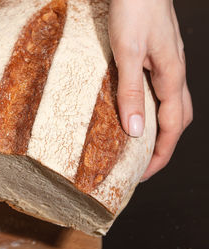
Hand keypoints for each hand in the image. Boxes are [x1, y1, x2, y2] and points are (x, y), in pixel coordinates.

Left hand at [109, 0, 192, 180]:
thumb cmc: (134, 10)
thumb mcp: (127, 53)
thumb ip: (131, 90)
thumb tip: (135, 130)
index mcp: (171, 77)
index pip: (171, 127)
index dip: (160, 154)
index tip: (144, 174)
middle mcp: (174, 73)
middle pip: (178, 119)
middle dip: (164, 145)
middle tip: (143, 164)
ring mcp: (168, 65)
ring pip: (172, 105)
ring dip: (160, 128)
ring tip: (140, 143)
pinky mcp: (158, 57)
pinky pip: (161, 91)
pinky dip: (153, 109)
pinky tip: (137, 109)